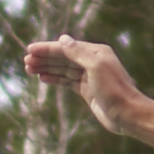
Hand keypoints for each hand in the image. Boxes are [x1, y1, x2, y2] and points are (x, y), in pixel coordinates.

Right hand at [23, 38, 145, 130]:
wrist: (127, 114)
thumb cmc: (114, 90)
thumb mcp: (95, 68)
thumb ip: (78, 53)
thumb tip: (62, 39)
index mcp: (95, 52)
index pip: (66, 47)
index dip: (47, 48)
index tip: (30, 50)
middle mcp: (92, 62)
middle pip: (63, 57)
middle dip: (44, 58)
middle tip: (26, 62)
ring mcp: (89, 76)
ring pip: (63, 69)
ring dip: (47, 68)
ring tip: (29, 69)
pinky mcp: (87, 90)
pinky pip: (67, 81)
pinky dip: (55, 78)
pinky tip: (43, 77)